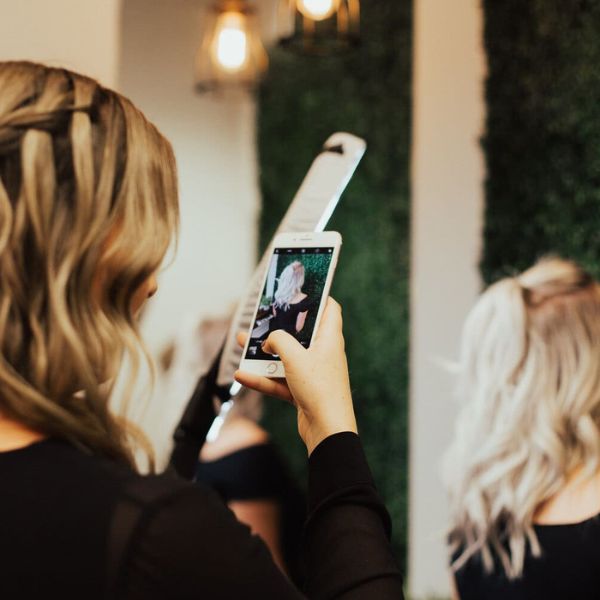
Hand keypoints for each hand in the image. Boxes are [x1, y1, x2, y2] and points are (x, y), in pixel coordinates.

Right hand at [235, 298, 357, 454]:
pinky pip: (279, 380)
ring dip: (264, 353)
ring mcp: (312, 373)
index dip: (318, 297)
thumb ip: (279, 340)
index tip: (301, 289)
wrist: (327, 431)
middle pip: (300, 333)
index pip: (330, 309)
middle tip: (262, 317)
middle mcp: (322, 354)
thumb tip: (268, 340)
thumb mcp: (295, 356)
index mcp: (329, 339)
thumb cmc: (320, 389)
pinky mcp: (302, 391)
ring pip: (285, 357)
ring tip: (242, 343)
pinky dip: (262, 378)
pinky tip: (242, 375)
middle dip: (279, 326)